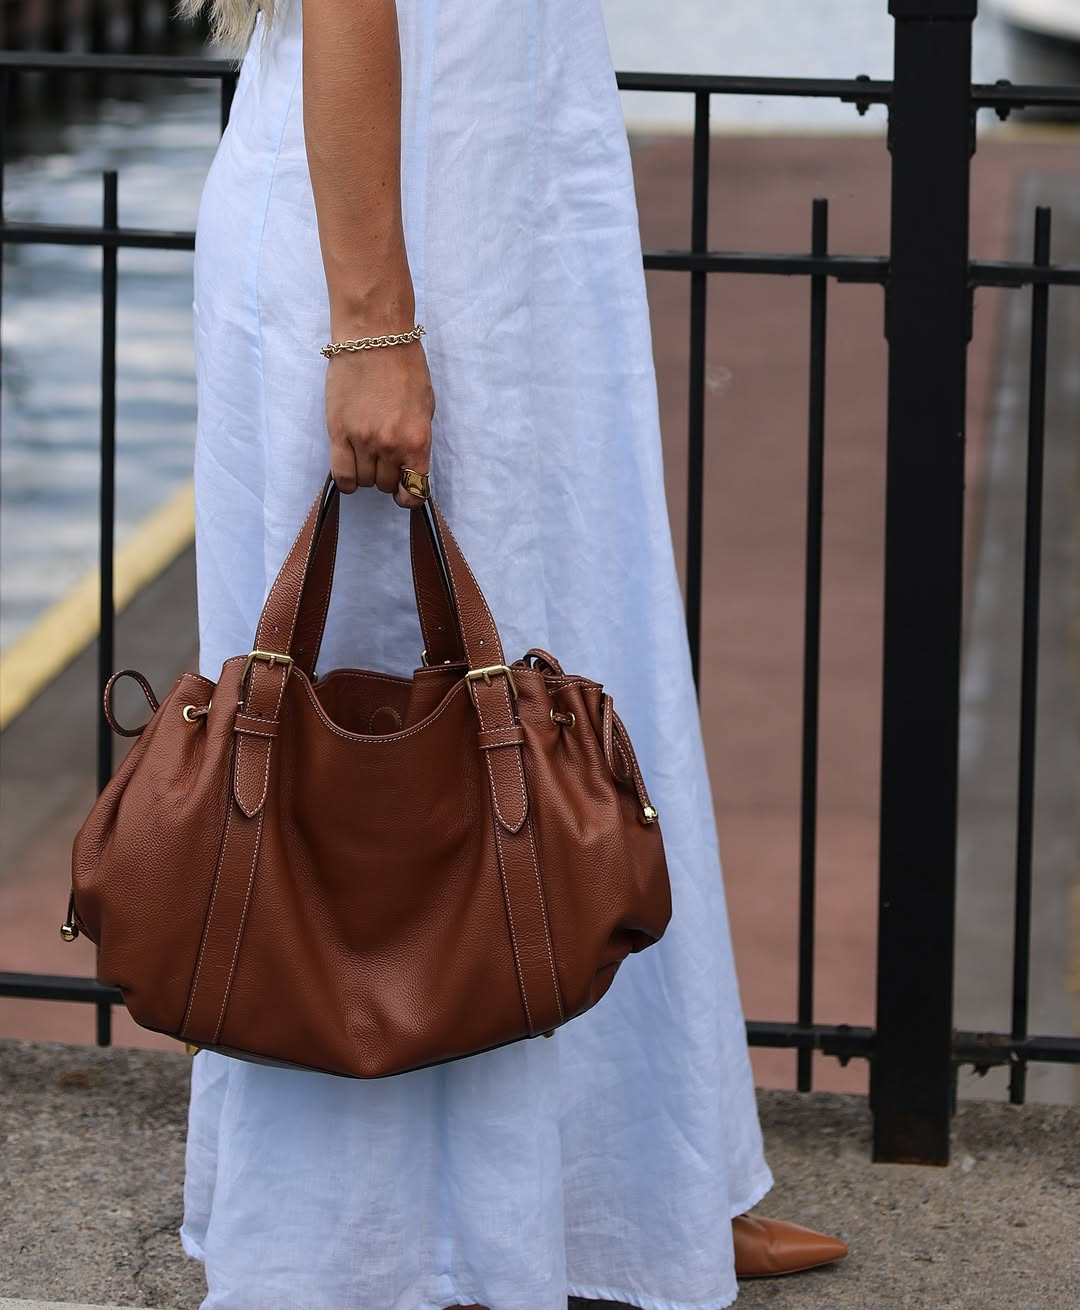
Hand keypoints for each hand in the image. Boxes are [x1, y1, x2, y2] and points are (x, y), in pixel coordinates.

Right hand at [325, 338, 434, 507]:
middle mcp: (390, 445)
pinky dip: (347, 479)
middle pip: (386, 485)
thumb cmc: (404, 367)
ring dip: (367, 474)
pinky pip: (341, 474)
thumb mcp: (425, 407)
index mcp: (417, 440)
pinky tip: (351, 468)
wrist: (374, 338)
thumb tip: (409, 466)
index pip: (415, 490)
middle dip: (388, 478)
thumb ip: (417, 440)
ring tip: (367, 454)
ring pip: (364, 481)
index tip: (406, 492)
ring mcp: (362, 440)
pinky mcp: (338, 432)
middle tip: (385, 460)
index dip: (410, 496)